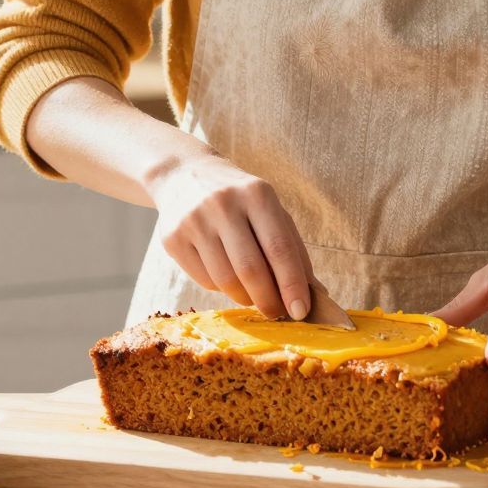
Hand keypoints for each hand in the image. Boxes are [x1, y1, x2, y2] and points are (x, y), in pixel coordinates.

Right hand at [149, 153, 313, 319]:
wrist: (185, 175)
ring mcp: (194, 221)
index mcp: (257, 194)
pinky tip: (227, 277)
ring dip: (245, 298)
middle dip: (268, 300)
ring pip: (226, 281)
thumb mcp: (270, 211)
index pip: (279, 248)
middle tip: (277, 313)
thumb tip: (316, 294)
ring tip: (253, 295)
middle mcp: (223, 204)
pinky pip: (204, 281)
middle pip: (250, 269)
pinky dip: (222, 289)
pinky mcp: (172, 239)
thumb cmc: (240, 200)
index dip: (292, 284)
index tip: (301, 311)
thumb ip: (292, 249)